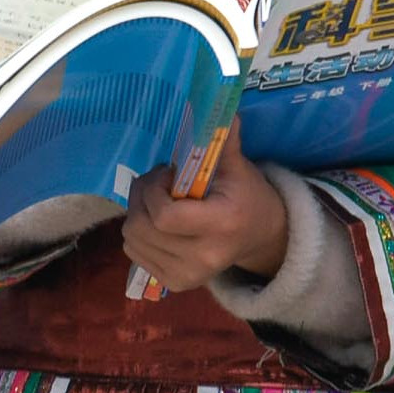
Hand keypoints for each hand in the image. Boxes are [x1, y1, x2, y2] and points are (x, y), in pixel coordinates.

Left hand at [118, 157, 294, 296]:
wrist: (260, 237)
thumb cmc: (247, 197)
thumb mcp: (239, 169)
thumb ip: (224, 142)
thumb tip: (221, 108)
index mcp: (221, 226)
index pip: (165, 217)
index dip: (154, 191)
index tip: (168, 174)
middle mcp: (203, 258)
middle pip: (142, 228)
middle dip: (141, 197)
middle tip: (156, 181)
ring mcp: (187, 276)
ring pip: (133, 240)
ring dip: (137, 213)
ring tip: (158, 200)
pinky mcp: (175, 284)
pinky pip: (134, 253)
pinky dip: (138, 233)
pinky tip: (158, 221)